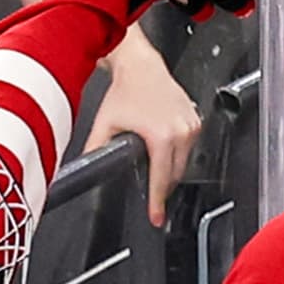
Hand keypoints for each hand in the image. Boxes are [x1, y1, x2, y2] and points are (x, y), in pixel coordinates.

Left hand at [86, 31, 201, 227]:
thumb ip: (95, 150)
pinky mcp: (196, 120)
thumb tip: (87, 168)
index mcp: (161, 136)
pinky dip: (178, 154)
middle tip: (152, 196)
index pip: (162, 179)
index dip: (158, 202)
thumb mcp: (105, 124)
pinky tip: (164, 148)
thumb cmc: (126, 89)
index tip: (156, 217)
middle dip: (163, 187)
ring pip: (184, 163)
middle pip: (175, 175)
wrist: (141, 65)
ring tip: (154, 166)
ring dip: (170, 170)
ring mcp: (191, 125)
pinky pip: (190, 148)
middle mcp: (181, 131)